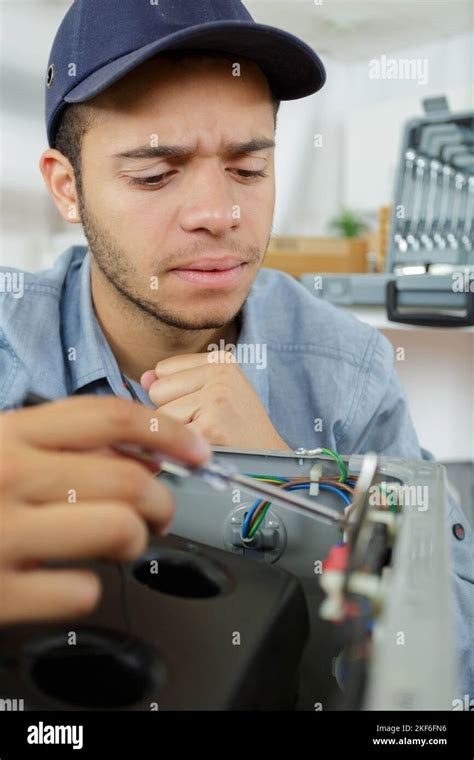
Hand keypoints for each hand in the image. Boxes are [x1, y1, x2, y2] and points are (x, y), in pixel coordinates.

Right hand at [0, 396, 209, 624]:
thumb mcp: (0, 449)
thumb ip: (60, 444)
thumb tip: (144, 454)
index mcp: (8, 433)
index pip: (107, 417)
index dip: (166, 431)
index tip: (197, 451)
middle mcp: (8, 477)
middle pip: (127, 478)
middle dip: (163, 499)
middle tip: (160, 512)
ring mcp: (2, 535)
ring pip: (118, 529)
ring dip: (134, 541)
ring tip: (118, 544)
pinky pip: (82, 590)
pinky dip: (87, 587)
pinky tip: (66, 580)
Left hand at [141, 350, 290, 449]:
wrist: (270, 458)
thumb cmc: (239, 426)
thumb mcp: (214, 391)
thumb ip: (176, 380)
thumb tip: (144, 378)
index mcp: (221, 359)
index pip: (163, 369)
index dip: (176, 393)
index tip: (203, 404)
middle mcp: (219, 374)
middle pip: (157, 390)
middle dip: (172, 411)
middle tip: (205, 421)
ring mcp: (215, 400)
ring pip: (159, 415)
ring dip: (177, 431)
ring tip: (207, 433)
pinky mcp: (210, 427)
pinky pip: (168, 436)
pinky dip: (179, 448)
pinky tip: (204, 446)